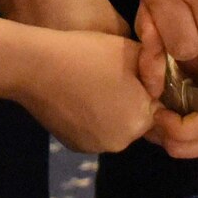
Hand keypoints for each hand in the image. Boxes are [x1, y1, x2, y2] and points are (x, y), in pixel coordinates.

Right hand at [18, 29, 157, 153]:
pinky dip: (90, 118)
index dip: (147, 88)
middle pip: (136, 120)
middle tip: (112, 76)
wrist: (37, 67)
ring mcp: (95, 147)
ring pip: (114, 127)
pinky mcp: (73, 146)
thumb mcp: (133, 50)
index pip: (158, 107)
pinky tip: (78, 96)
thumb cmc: (88, 53)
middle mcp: (121, 142)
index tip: (134, 73)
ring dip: (110, 111)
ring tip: (93, 84)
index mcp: (141, 119)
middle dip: (130, 101)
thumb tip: (159, 82)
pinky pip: (92, 131)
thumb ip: (155, 70)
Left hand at [138, 11, 197, 159]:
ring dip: (176, 139)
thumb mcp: (164, 39)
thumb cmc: (181, 35)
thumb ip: (153, 57)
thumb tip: (150, 83)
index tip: (157, 111)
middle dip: (174, 136)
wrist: (197, 30)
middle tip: (155, 114)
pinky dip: (181, 140)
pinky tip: (168, 119)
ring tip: (159, 116)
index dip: (177, 127)